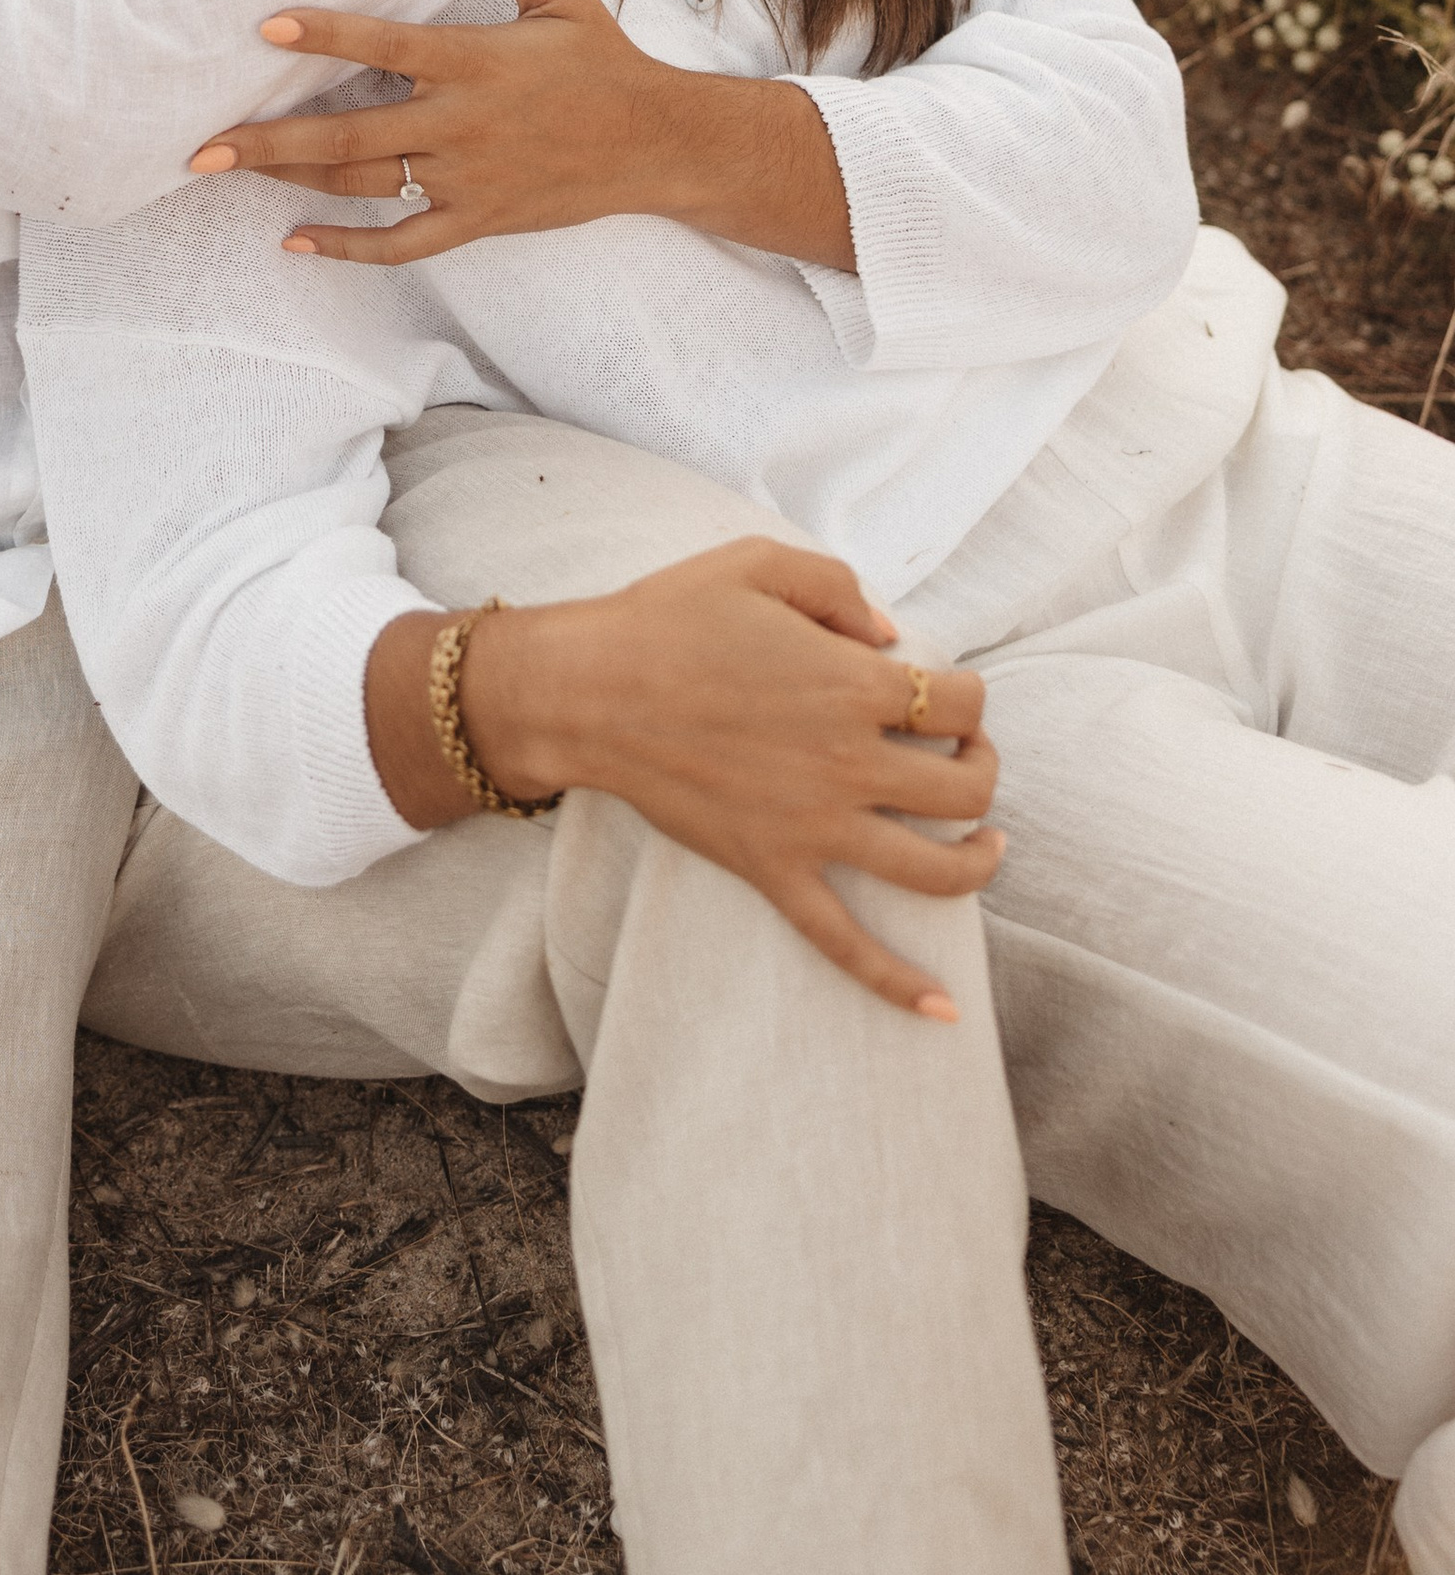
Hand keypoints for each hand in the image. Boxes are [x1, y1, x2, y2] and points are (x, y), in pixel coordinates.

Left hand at [188, 0, 855, 272]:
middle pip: (350, 136)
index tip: (265, 27)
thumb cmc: (602, 58)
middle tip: (201, 145)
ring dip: (292, 182)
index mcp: (477, 62)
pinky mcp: (478, 220)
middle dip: (269, 142)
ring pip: (364, 185)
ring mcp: (468, 180)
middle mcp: (463, 126)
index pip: (387, 47)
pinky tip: (296, 244)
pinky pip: (403, 243)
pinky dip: (349, 249)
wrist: (658, 144)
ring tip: (227, 170)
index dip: (326, 37)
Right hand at [365, 543, 1003, 1015]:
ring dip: (979, 861)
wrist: (588, 692)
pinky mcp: (773, 870)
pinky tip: (943, 1010)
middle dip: (982, 765)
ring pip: (936, 871)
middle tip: (961, 751)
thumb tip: (889, 635)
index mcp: (850, 685)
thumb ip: (836, 588)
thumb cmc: (668, 620)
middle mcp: (847, 763)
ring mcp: (813, 827)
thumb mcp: (756, 564)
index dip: (968, 694)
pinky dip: (898, 983)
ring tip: (987, 845)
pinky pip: (845, 943)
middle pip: (966, 787)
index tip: (942, 689)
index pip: (960, 701)